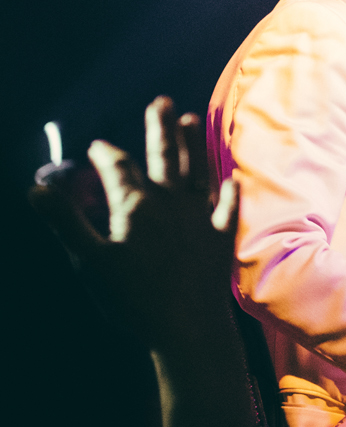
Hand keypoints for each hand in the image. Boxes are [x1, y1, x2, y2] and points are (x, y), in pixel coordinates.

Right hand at [29, 96, 239, 351]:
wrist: (187, 326)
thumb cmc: (133, 297)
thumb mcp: (88, 260)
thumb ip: (65, 221)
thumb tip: (35, 187)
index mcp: (136, 206)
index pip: (118, 167)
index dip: (106, 153)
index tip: (97, 146)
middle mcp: (171, 203)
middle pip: (164, 156)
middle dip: (160, 127)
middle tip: (161, 101)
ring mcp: (200, 218)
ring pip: (197, 170)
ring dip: (193, 144)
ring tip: (192, 118)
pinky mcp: (221, 237)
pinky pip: (227, 207)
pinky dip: (227, 191)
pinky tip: (229, 177)